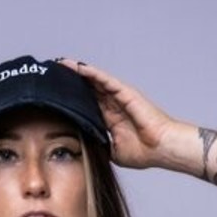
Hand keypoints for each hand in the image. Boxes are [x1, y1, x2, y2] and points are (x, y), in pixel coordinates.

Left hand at [60, 60, 177, 169]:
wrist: (162, 148)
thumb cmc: (145, 152)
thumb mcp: (115, 152)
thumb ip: (102, 147)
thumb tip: (87, 149)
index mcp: (110, 118)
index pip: (88, 104)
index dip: (73, 98)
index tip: (56, 94)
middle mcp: (114, 105)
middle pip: (89, 89)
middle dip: (72, 81)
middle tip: (54, 72)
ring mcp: (119, 97)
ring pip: (95, 80)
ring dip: (79, 72)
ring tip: (63, 64)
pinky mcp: (125, 93)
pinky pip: (106, 80)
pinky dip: (93, 73)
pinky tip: (79, 68)